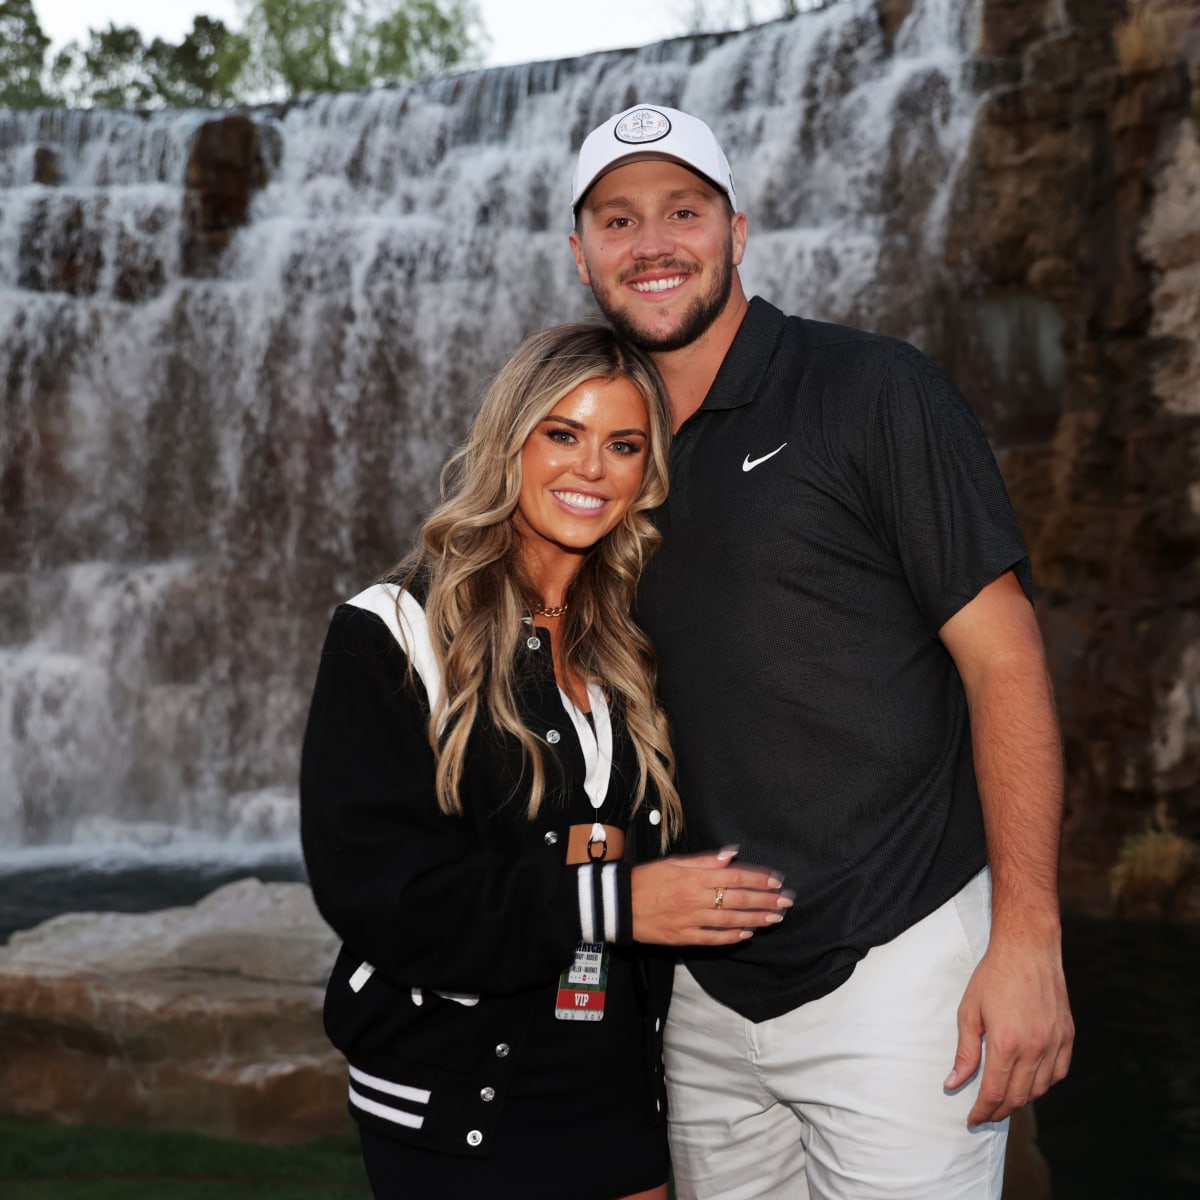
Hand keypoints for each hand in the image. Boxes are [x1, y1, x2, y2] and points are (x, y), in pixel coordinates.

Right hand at [631, 846, 791, 945]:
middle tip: (786, 902)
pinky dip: (732, 938)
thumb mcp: (673, 862)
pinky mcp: (683, 937)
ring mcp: (690, 920)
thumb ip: (704, 860)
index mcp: (694, 877)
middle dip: (765, 900)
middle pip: (738, 900)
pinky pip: (712, 938)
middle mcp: (696, 899)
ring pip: (730, 921)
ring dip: (756, 919)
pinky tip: (748, 935)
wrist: (619, 904)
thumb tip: (731, 854)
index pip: (734, 877)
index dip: (758, 879)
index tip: (776, 881)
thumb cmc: (645, 879)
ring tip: (776, 918)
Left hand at [945, 932, 1073, 1123]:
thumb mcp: (969, 1011)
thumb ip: (965, 1052)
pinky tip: (1029, 1083)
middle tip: (985, 1114)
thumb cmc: (993, 977)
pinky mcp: (1067, 1037)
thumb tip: (954, 1083)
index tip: (972, 1119)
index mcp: (1007, 1043)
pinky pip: (1058, 1073)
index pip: (995, 1092)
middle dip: (999, 1111)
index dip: (982, 1110)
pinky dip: (1043, 1085)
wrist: (1027, 950)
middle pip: (1019, 1097)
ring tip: (1003, 1101)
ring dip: (1021, 1101)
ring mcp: (1055, 1044)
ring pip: (1040, 1089)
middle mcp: (1035, 1048)